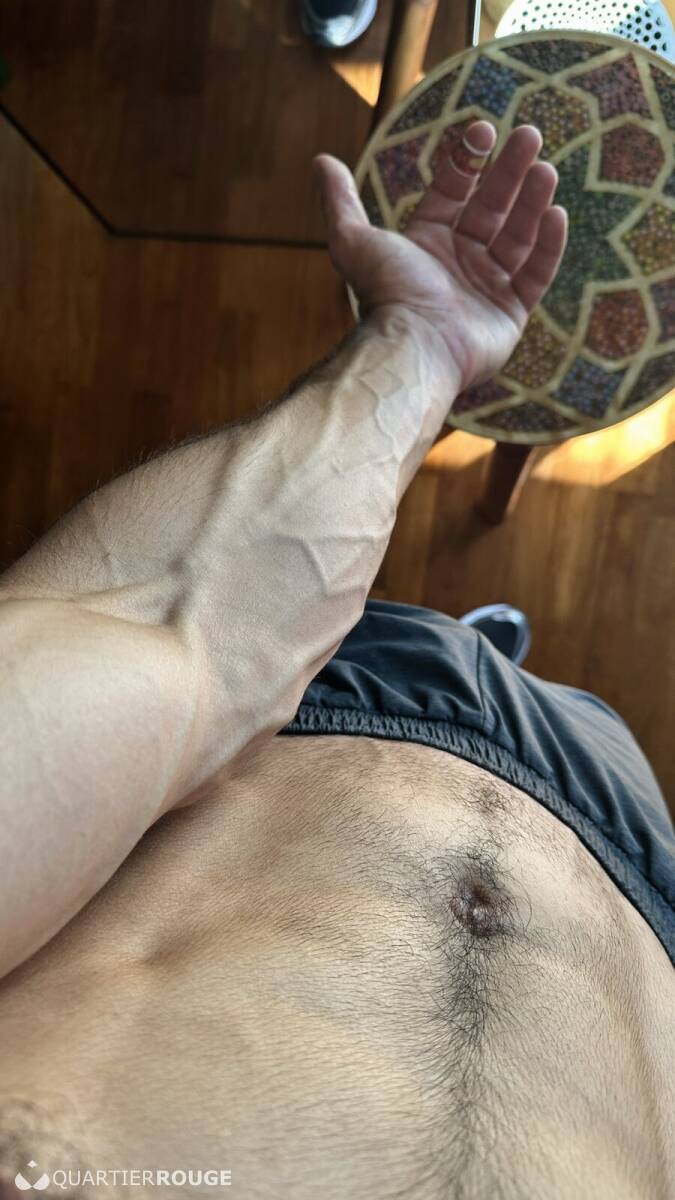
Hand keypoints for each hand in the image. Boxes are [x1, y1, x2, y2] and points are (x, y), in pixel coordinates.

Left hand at [314, 121, 566, 392]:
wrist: (414, 345)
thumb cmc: (387, 294)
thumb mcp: (354, 240)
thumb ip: (340, 201)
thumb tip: (321, 160)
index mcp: (428, 243)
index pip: (454, 191)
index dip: (469, 160)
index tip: (485, 130)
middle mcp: (459, 263)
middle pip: (491, 207)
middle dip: (510, 172)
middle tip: (530, 134)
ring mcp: (487, 289)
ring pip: (517, 237)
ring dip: (532, 202)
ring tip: (546, 169)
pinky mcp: (511, 314)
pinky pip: (536, 275)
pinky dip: (547, 246)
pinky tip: (556, 214)